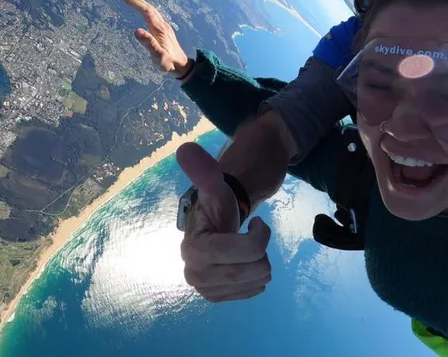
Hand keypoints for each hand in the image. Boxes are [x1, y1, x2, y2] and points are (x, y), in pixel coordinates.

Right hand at [123, 0, 192, 77]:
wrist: (182, 65)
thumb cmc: (169, 62)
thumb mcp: (158, 55)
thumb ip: (148, 43)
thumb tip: (136, 31)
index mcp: (159, 29)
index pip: (146, 11)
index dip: (136, 4)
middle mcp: (163, 25)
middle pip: (150, 8)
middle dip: (138, 1)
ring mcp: (165, 27)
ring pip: (153, 11)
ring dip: (142, 4)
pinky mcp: (165, 30)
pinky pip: (155, 15)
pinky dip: (147, 10)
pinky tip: (145, 12)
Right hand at [175, 142, 271, 301]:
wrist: (215, 223)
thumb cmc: (218, 205)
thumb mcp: (216, 185)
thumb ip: (203, 170)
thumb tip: (185, 149)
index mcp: (194, 249)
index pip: (248, 251)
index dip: (260, 236)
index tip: (255, 223)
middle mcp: (195, 275)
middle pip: (254, 269)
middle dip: (262, 250)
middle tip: (250, 236)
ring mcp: (206, 290)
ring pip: (258, 281)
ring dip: (260, 263)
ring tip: (246, 249)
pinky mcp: (217, 298)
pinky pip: (255, 292)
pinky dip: (256, 277)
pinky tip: (244, 263)